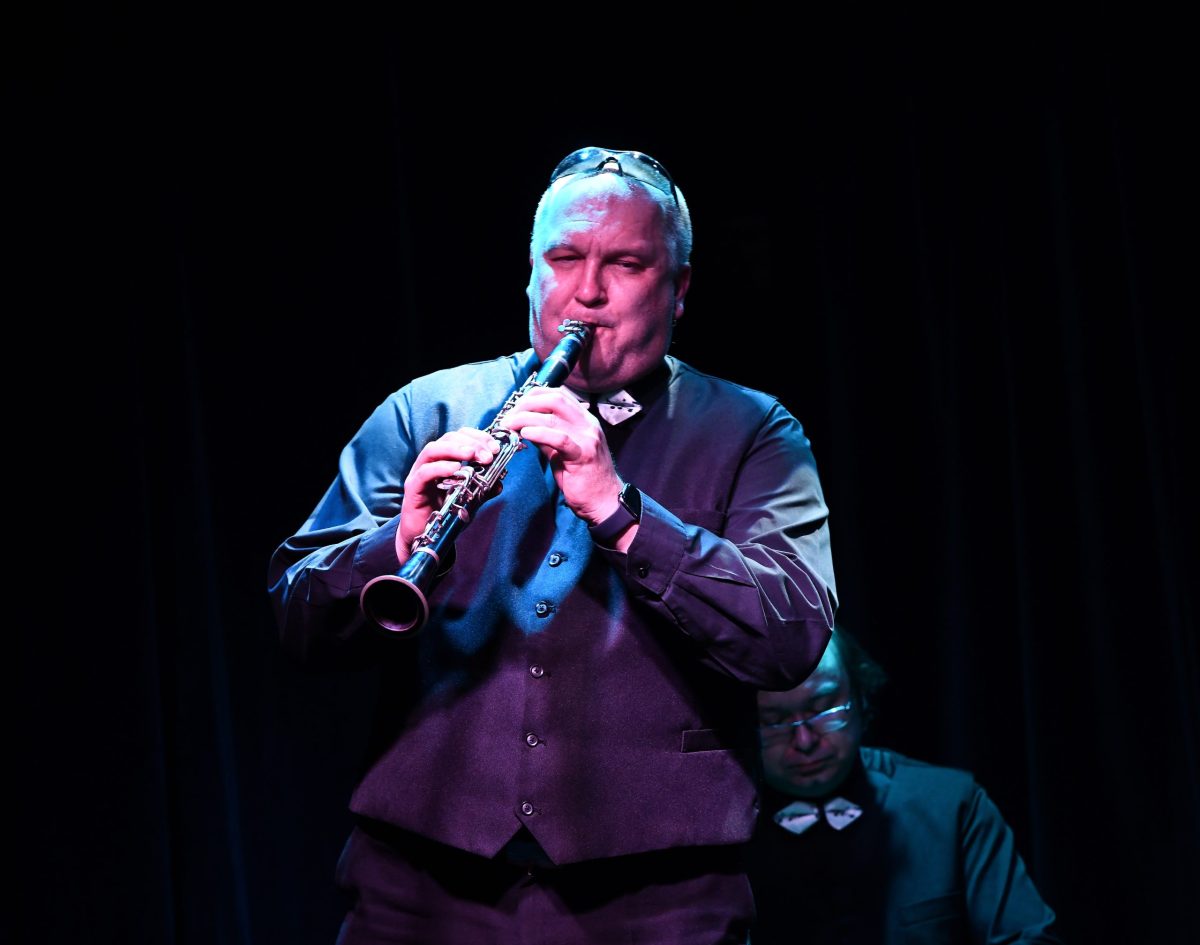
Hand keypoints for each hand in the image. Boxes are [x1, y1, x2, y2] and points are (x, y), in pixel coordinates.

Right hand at [398, 427, 499, 562]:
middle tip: (488, 455)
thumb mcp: (469, 500)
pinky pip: (424, 473)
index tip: (495, 447)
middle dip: (470, 442)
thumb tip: (499, 482)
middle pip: (447, 439)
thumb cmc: (444, 514)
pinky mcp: (413, 489)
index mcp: (444, 460)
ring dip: (455, 449)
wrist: (425, 537)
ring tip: (472, 455)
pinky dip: (440, 468)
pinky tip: (455, 470)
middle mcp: (430, 462)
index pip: (459, 437)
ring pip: (432, 450)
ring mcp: (419, 474)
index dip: (478, 437)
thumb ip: (482, 490)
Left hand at [499, 387, 623, 525]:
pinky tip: (525, 434)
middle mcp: (588, 425)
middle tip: (510, 416)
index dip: (535, 395)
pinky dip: (539, 433)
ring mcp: (587, 439)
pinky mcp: (583, 455)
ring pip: (553, 416)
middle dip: (527, 403)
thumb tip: (526, 427)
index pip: (559, 395)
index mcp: (585, 421)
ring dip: (525, 418)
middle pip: (555, 399)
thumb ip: (547, 438)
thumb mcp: (562, 453)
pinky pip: (559, 438)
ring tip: (510, 425)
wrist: (604, 502)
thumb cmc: (584, 480)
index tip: (517, 405)